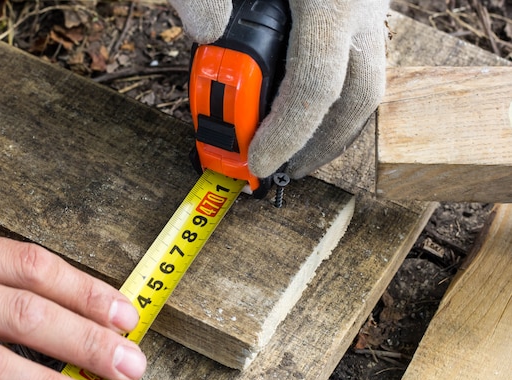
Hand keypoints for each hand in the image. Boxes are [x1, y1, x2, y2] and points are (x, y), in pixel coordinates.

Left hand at [170, 0, 388, 178]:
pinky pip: (355, 61)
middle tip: (285, 171)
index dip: (287, 136)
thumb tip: (204, 33)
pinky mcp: (357, 5)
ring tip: (294, 147)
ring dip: (331, 124)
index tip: (258, 164)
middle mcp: (360, 6)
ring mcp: (366, 6)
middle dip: (321, 144)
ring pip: (365, 82)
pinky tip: (302, 101)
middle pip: (357, 99)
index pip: (316, 89)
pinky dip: (331, 93)